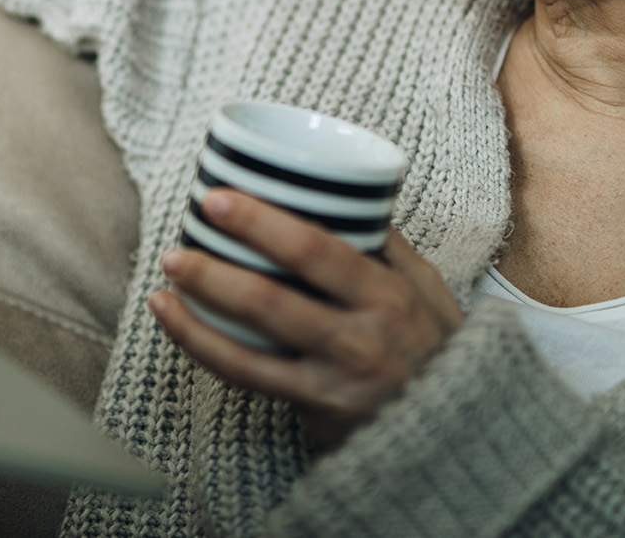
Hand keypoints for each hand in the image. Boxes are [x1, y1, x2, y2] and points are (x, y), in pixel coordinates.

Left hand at [149, 188, 461, 451]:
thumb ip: (387, 244)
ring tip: (165, 279)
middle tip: (177, 243)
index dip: (260, 224)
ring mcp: (332, 380)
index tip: (218, 199)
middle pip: (271, 300)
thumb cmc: (438, 347)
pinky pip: (245, 376)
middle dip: (214, 269)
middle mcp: (359, 339)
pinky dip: (203, 346)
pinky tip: (176, 319)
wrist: (459, 432)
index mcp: (387, 295)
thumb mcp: (430, 289)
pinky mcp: (311, 409)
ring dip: (198, 308)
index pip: (317, 251)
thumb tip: (344, 191)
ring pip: (248, 346)